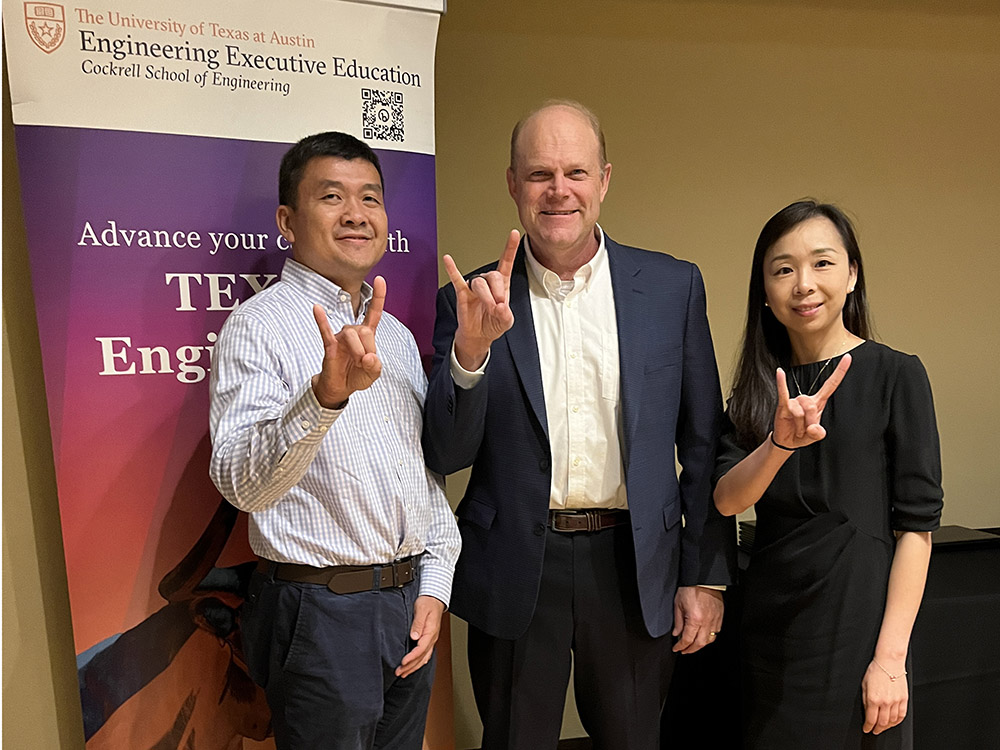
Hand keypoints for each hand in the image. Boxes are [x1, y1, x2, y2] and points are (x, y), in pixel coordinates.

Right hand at [311, 275, 385, 407]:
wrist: (340, 388)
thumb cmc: (356, 376)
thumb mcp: (373, 374)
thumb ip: (375, 366)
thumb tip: (369, 357)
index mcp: (367, 335)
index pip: (374, 312)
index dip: (378, 297)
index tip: (380, 279)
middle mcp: (354, 332)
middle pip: (364, 330)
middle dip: (367, 348)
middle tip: (364, 362)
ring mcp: (340, 337)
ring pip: (352, 335)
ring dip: (357, 351)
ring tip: (355, 363)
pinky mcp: (330, 344)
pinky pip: (325, 330)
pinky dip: (321, 320)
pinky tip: (317, 308)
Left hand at [396, 595, 445, 677]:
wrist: (435, 599)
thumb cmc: (428, 603)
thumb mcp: (421, 609)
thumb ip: (418, 623)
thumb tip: (414, 636)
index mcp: (431, 632)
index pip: (421, 649)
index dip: (412, 657)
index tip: (403, 662)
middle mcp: (432, 638)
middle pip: (422, 657)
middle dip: (410, 666)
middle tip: (399, 672)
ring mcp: (431, 640)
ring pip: (424, 658)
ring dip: (414, 667)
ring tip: (403, 673)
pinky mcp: (429, 640)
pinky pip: (425, 655)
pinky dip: (418, 663)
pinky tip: (413, 666)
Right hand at [443, 230, 518, 370]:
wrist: (478, 335)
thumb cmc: (493, 324)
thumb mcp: (506, 321)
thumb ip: (506, 314)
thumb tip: (500, 306)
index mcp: (502, 284)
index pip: (506, 262)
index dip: (510, 248)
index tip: (514, 234)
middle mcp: (488, 282)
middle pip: (493, 276)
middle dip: (497, 292)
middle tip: (498, 307)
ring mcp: (474, 286)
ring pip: (480, 283)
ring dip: (486, 297)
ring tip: (489, 308)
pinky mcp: (462, 292)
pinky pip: (457, 279)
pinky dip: (452, 269)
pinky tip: (448, 259)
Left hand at [672, 586, 723, 653]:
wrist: (703, 578)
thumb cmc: (690, 588)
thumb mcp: (678, 604)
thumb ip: (678, 621)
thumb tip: (677, 633)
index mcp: (695, 619)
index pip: (687, 639)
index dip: (681, 646)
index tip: (676, 649)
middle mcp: (707, 622)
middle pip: (700, 644)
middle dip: (691, 650)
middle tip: (684, 651)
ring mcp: (715, 619)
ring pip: (710, 639)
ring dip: (701, 645)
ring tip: (693, 645)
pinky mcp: (720, 616)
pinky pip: (716, 631)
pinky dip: (710, 636)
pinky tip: (704, 635)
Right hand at [772, 353, 851, 449]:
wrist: (787, 441)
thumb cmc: (803, 435)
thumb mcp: (815, 437)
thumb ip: (818, 434)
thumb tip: (812, 429)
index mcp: (818, 402)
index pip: (831, 384)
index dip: (840, 371)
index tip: (848, 357)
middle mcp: (807, 399)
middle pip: (812, 406)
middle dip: (809, 422)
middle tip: (805, 431)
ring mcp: (795, 401)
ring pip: (800, 411)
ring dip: (799, 425)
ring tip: (797, 429)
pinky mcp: (783, 405)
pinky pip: (783, 393)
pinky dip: (781, 383)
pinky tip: (780, 372)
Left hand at [862, 659, 907, 733]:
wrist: (889, 662)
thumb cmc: (875, 671)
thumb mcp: (864, 685)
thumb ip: (865, 700)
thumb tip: (867, 712)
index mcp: (873, 698)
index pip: (871, 719)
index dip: (868, 727)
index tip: (866, 729)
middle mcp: (885, 702)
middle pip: (882, 723)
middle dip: (877, 729)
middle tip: (874, 730)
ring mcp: (896, 701)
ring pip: (893, 721)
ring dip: (887, 726)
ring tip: (883, 727)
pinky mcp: (904, 699)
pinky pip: (902, 715)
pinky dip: (897, 721)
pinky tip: (893, 722)